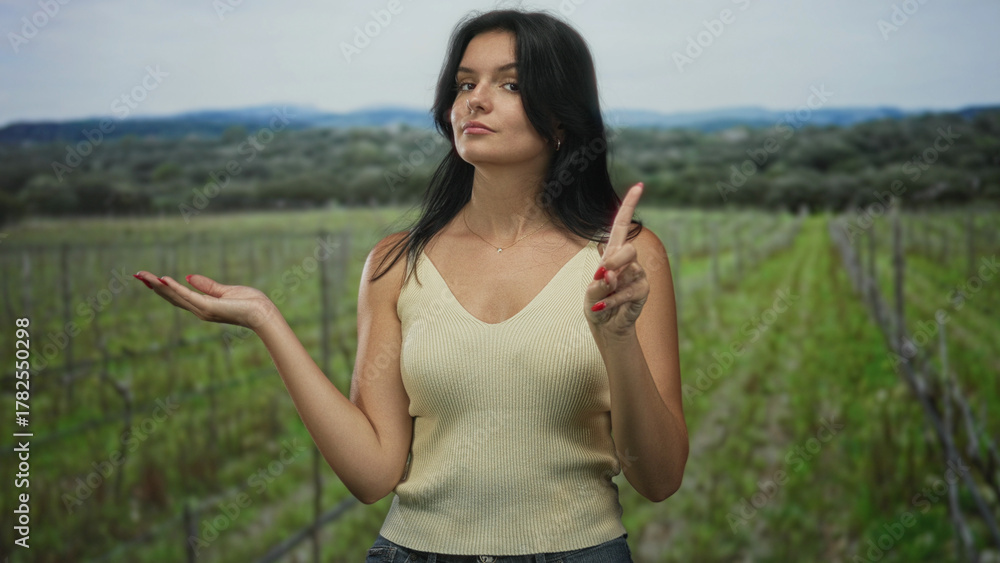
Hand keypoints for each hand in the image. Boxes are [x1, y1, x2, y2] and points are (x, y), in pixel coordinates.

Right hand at [133, 272, 276, 329]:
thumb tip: (189, 277)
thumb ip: (207, 286)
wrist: (263, 313)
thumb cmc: (250, 303)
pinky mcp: (209, 307)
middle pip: (171, 297)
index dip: (162, 287)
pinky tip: (163, 279)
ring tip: (143, 276)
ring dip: (158, 286)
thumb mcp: (225, 290)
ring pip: (175, 296)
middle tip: (137, 275)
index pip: (178, 296)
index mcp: (203, 306)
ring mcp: (203, 310)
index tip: (148, 278)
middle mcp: (199, 310)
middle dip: (153, 286)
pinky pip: (188, 296)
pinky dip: (175, 288)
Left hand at [585, 182, 647, 336]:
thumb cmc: (596, 303)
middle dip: (616, 259)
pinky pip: (630, 292)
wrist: (606, 326)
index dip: (629, 205)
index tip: (639, 185)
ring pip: (628, 272)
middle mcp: (627, 261)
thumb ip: (598, 285)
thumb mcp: (590, 294)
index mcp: (612, 252)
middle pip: (629, 249)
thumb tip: (610, 276)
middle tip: (603, 272)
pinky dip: (614, 301)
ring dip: (610, 287)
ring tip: (600, 298)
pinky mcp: (643, 290)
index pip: (622, 225)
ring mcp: (637, 275)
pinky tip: (603, 308)